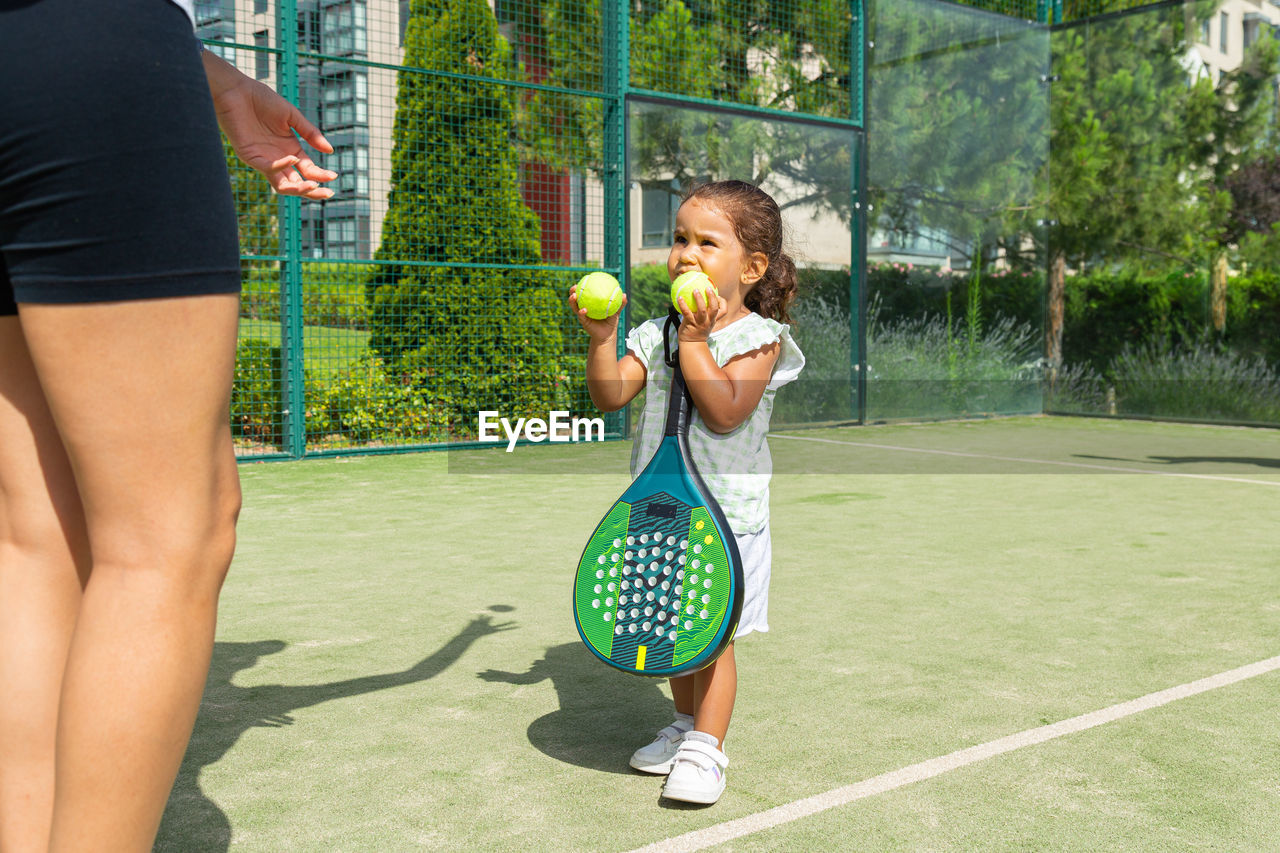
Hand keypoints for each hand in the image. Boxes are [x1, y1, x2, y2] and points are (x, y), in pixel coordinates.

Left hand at [202, 49, 336, 199]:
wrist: (236, 91)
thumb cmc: (262, 100)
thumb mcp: (292, 116)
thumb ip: (310, 133)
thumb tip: (330, 150)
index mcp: (290, 150)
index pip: (308, 170)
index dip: (321, 175)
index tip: (333, 176)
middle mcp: (279, 159)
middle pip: (297, 184)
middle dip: (313, 191)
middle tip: (328, 193)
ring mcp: (264, 159)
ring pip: (282, 185)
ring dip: (298, 189)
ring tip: (311, 185)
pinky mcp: (249, 156)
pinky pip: (268, 168)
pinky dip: (281, 167)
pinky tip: (293, 159)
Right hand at [569, 285, 626, 341]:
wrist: (607, 335)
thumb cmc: (611, 322)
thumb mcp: (616, 312)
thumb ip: (620, 304)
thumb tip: (625, 295)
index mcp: (590, 303)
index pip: (584, 293)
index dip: (582, 286)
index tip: (583, 279)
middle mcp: (584, 308)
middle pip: (575, 298)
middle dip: (572, 291)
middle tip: (574, 287)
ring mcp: (582, 315)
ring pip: (574, 306)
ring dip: (572, 301)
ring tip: (573, 296)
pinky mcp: (583, 322)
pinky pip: (580, 316)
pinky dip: (581, 312)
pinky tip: (584, 310)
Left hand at [676, 287, 720, 343]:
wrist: (691, 344)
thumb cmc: (698, 330)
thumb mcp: (706, 323)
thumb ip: (706, 313)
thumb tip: (701, 296)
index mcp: (713, 319)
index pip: (724, 310)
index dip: (722, 302)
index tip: (717, 295)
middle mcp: (708, 321)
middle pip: (714, 308)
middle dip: (712, 297)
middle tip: (708, 288)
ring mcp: (700, 323)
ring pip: (702, 310)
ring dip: (699, 299)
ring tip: (695, 290)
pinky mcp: (690, 324)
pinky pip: (686, 312)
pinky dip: (683, 304)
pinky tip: (679, 298)